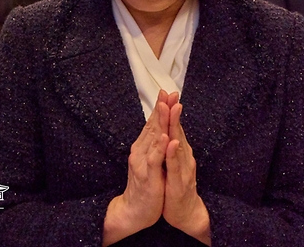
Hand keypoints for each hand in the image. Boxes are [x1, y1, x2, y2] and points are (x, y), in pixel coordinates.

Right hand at [103, 91, 169, 243]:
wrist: (134, 210)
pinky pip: (155, 159)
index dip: (160, 108)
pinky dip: (160, 148)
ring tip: (168, 107)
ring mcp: (143, 163)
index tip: (167, 92)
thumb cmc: (145, 186)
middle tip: (169, 93)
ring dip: (161, 122)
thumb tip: (158, 129)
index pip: (152, 124)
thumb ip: (152, 146)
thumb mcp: (149, 162)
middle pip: (152, 126)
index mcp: (142, 147)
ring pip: (153, 139)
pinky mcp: (148, 176)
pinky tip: (167, 138)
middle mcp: (140, 151)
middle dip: (162, 108)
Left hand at [162, 100, 210, 243]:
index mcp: (179, 151)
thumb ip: (171, 145)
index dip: (170, 109)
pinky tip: (172, 142)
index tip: (167, 92)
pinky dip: (173, 153)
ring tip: (172, 110)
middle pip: (177, 130)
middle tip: (171, 94)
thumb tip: (169, 127)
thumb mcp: (171, 162)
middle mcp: (183, 157)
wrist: (184, 213)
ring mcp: (182, 169)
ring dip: (174, 126)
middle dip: (173, 112)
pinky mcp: (178, 182)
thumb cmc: (175, 186)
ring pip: (178, 144)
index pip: (174, 126)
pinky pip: (174, 166)